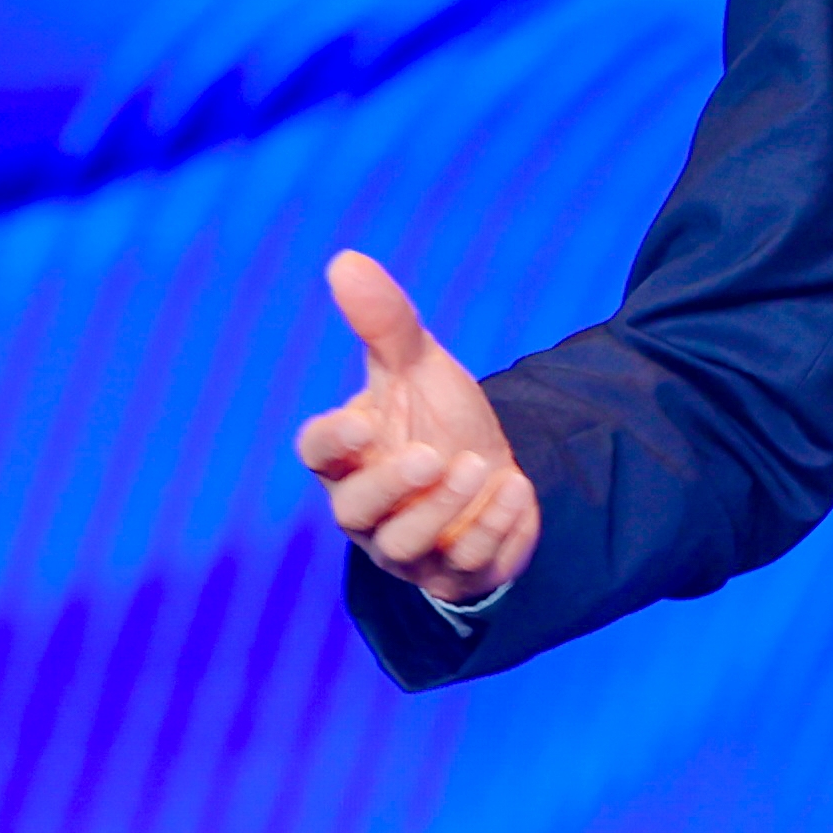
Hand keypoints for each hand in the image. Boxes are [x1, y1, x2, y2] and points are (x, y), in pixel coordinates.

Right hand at [292, 251, 539, 604]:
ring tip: (478, 465)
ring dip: (443, 508)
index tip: (363, 423)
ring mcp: (407, 546)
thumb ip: (384, 322)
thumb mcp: (420, 366)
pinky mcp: (451, 572)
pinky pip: (462, 564)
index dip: (333, 444)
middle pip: (353, 510)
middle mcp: (366, 508)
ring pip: (404, 545)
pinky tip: (515, 489)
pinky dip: (491, 528)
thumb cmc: (439, 418)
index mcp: (349, 454)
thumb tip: (345, 260)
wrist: (498, 470)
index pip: (316, 454)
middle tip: (430, 456)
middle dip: (391, 486)